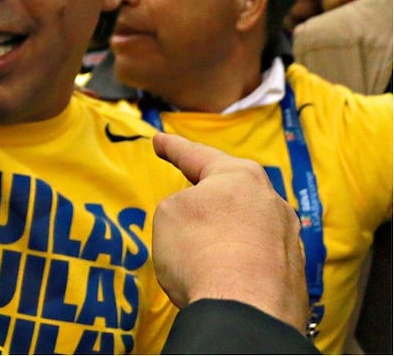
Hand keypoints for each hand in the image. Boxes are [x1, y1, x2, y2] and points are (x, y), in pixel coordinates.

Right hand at [152, 133, 308, 332]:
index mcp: (240, 177)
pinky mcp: (294, 277)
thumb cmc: (200, 252)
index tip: (160, 141)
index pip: (198, 156)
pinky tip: (223, 278)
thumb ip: (182, 205)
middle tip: (190, 196)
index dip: (174, 148)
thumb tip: (200, 218)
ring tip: (201, 253)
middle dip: (211, 194)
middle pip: (233, 191)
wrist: (244, 312)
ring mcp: (288, 240)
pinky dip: (239, 265)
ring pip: (249, 227)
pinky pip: (258, 261)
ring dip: (226, 233)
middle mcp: (272, 203)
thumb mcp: (168, 214)